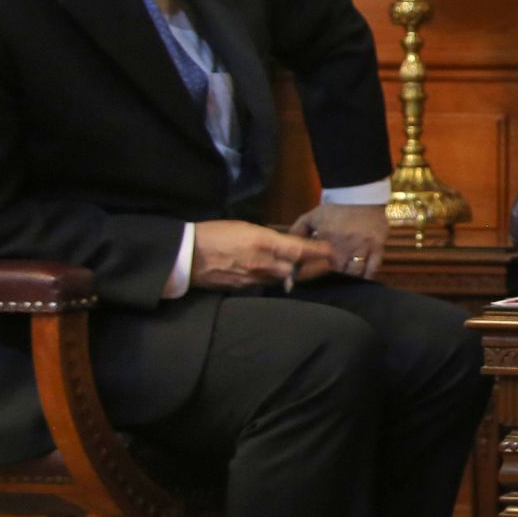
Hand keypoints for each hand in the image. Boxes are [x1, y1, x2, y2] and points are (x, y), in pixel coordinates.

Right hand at [191, 221, 332, 290]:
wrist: (186, 256)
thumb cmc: (214, 233)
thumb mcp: (243, 227)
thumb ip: (266, 236)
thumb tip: (281, 242)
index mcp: (263, 243)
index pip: (298, 249)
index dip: (317, 252)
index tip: (331, 251)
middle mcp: (262, 263)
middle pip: (294, 269)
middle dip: (308, 267)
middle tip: (321, 263)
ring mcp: (253, 279)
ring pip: (281, 279)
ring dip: (289, 274)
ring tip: (297, 268)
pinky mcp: (243, 288)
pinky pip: (264, 284)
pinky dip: (271, 279)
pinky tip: (269, 273)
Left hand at [289, 202, 388, 278]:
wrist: (362, 196)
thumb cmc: (336, 209)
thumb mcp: (312, 217)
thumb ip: (297, 232)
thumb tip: (289, 251)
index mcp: (326, 240)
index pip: (316, 265)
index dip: (312, 274)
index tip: (310, 277)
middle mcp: (344, 246)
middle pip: (337, 273)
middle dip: (333, 278)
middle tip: (329, 280)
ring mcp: (363, 247)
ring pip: (355, 273)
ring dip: (349, 278)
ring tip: (345, 279)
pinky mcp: (378, 247)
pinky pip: (373, 268)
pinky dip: (367, 275)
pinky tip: (362, 277)